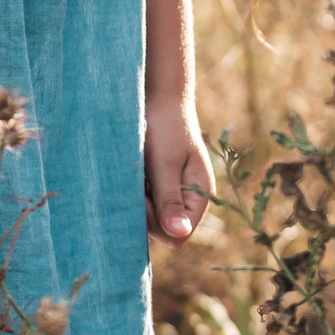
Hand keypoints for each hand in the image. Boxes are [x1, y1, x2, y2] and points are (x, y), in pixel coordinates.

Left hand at [145, 97, 213, 242]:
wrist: (158, 97)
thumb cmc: (165, 127)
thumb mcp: (165, 163)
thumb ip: (170, 199)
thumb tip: (179, 235)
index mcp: (201, 195)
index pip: (177, 236)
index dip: (156, 223)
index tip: (142, 196)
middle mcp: (189, 200)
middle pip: (162, 231)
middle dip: (144, 212)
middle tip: (136, 181)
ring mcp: (173, 194)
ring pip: (150, 219)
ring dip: (137, 202)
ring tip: (135, 174)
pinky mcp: (159, 187)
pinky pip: (144, 204)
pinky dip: (134, 193)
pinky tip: (133, 173)